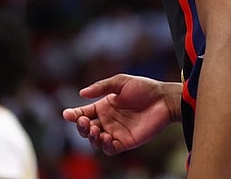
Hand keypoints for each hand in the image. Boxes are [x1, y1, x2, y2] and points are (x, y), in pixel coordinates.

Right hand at [62, 74, 180, 155]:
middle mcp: (107, 121)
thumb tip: (81, 93)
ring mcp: (115, 132)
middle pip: (86, 129)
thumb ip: (101, 87)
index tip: (67, 114)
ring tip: (96, 130)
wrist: (163, 99)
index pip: (83, 113)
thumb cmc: (144, 88)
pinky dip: (105, 146)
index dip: (73, 115)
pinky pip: (110, 149)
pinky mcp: (125, 142)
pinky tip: (105, 138)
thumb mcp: (120, 82)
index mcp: (103, 106)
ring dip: (92, 137)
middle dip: (81, 127)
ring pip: (96, 141)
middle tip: (84, 122)